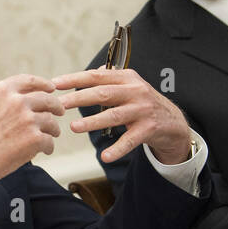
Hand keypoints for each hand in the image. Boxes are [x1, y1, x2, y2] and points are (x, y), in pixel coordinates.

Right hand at [0, 52, 63, 215]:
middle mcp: (17, 101)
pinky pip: (49, 141)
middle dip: (56, 106)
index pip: (30, 81)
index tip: (51, 88)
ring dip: (53, 129)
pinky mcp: (34, 139)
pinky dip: (48, 147)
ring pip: (51, 121)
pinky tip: (43, 151)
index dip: (44, 84)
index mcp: (2, 90)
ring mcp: (27, 120)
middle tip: (60, 112)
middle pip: (47, 99)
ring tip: (49, 135)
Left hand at [54, 67, 191, 164]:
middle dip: (79, 98)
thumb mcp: (130, 86)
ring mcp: (143, 110)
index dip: (75, 79)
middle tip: (59, 105)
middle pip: (103, 93)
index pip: (96, 76)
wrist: (172, 122)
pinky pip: (130, 140)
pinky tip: (104, 156)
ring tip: (73, 127)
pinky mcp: (149, 128)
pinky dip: (117, 149)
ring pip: (114, 115)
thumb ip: (111, 80)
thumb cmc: (144, 103)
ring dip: (92, 122)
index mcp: (127, 78)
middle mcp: (135, 91)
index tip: (55, 84)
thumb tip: (92, 71)